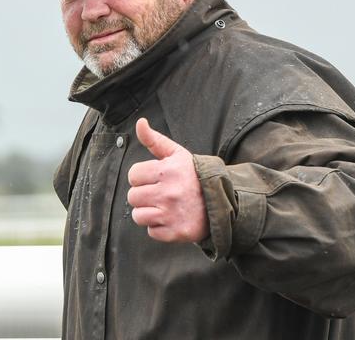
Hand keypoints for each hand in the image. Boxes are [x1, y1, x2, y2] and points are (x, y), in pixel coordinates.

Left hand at [127, 118, 208, 242]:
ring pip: (138, 216)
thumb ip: (154, 139)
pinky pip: (151, 231)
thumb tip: (140, 122)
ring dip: (148, 212)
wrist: (222, 200)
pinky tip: (171, 218)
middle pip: (133, 197)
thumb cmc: (194, 175)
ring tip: (163, 206)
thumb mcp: (177, 154)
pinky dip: (159, 227)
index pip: (133, 175)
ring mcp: (171, 214)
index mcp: (167, 171)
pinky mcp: (175, 232)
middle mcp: (168, 193)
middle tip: (160, 193)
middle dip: (144, 195)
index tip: (155, 178)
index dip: (142, 176)